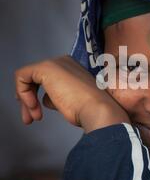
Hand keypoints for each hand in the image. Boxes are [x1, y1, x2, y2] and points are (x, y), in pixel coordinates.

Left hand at [14, 55, 129, 132]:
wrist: (97, 109)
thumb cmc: (90, 110)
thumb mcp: (71, 102)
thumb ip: (57, 97)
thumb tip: (44, 100)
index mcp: (73, 68)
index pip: (48, 79)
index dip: (37, 95)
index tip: (35, 111)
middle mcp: (64, 62)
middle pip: (36, 79)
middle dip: (28, 99)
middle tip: (30, 117)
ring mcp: (55, 63)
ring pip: (28, 78)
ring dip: (26, 100)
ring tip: (31, 117)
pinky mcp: (44, 68)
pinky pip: (22, 77)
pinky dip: (23, 93)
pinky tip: (32, 106)